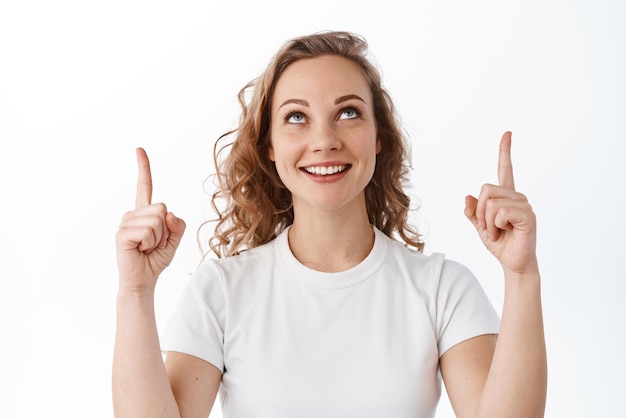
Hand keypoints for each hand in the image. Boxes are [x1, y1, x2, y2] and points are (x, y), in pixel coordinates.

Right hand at [115, 148, 185, 292]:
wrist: (143, 280)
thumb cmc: (155, 260)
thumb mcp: (174, 240)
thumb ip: (177, 225)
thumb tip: (169, 214)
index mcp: (144, 212)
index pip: (144, 186)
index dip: (143, 168)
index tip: (139, 149)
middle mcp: (133, 214)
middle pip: (162, 208)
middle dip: (166, 230)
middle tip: (154, 244)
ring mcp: (125, 223)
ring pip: (156, 220)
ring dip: (158, 238)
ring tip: (146, 248)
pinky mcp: (122, 234)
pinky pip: (148, 231)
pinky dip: (150, 243)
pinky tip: (140, 250)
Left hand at [464, 132, 537, 276]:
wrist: (512, 263)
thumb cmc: (500, 244)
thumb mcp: (480, 227)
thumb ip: (473, 212)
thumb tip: (467, 197)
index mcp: (506, 197)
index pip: (505, 169)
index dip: (505, 151)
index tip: (507, 133)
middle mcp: (517, 197)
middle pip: (486, 189)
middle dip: (479, 212)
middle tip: (488, 228)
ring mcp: (524, 205)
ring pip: (491, 203)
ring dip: (487, 222)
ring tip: (497, 232)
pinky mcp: (527, 215)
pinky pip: (500, 212)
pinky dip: (495, 225)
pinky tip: (504, 233)